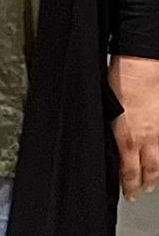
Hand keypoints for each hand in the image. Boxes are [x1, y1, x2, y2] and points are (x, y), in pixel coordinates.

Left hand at [112, 55, 158, 198]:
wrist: (141, 67)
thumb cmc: (120, 83)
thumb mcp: (106, 111)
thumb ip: (110, 131)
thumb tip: (108, 142)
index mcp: (126, 138)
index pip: (129, 170)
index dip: (129, 185)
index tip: (129, 194)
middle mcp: (146, 138)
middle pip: (149, 169)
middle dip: (146, 183)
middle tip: (142, 191)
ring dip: (157, 172)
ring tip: (154, 181)